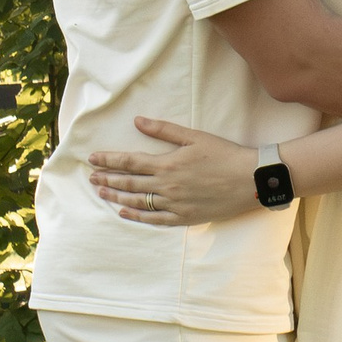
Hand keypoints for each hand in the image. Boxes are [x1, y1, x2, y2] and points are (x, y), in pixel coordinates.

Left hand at [86, 117, 260, 226]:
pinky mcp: (184, 217)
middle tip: (91, 177)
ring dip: (117, 196)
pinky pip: (154, 220)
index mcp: (167, 164)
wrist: (251, 179)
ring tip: (101, 192)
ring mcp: (174, 204)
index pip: (129, 162)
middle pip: (129, 182)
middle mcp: (167, 186)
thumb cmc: (224, 154)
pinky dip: (137, 216)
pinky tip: (124, 212)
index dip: (109, 160)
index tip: (92, 159)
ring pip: (138, 202)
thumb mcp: (194, 137)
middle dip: (108, 178)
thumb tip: (138, 121)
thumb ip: (164, 131)